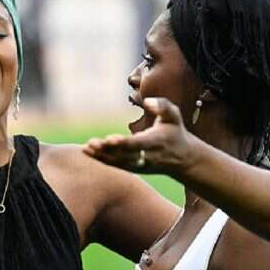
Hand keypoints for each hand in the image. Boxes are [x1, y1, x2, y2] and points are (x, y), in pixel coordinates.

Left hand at [83, 98, 200, 174]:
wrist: (183, 159)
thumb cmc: (175, 132)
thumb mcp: (174, 115)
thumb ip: (163, 106)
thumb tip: (147, 101)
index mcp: (156, 142)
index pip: (139, 144)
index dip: (125, 143)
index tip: (111, 138)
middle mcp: (147, 156)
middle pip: (125, 155)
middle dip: (108, 150)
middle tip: (92, 143)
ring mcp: (140, 165)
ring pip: (118, 162)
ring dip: (101, 156)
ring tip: (86, 148)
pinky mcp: (134, 168)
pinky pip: (116, 165)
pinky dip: (102, 160)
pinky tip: (87, 152)